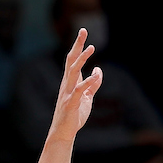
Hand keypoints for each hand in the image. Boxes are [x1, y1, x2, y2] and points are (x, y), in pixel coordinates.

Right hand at [48, 29, 102, 143]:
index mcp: (71, 81)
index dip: (79, 46)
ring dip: (82, 59)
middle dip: (77, 45)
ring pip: (73, 71)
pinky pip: (79, 90)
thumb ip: (93, 84)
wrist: (64, 132)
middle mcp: (67, 83)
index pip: (74, 59)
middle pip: (72, 60)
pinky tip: (95, 75)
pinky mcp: (71, 103)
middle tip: (83, 30)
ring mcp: (68, 92)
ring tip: (91, 48)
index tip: (83, 33)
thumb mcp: (87, 97)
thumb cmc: (74, 115)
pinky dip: (88, 82)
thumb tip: (98, 70)